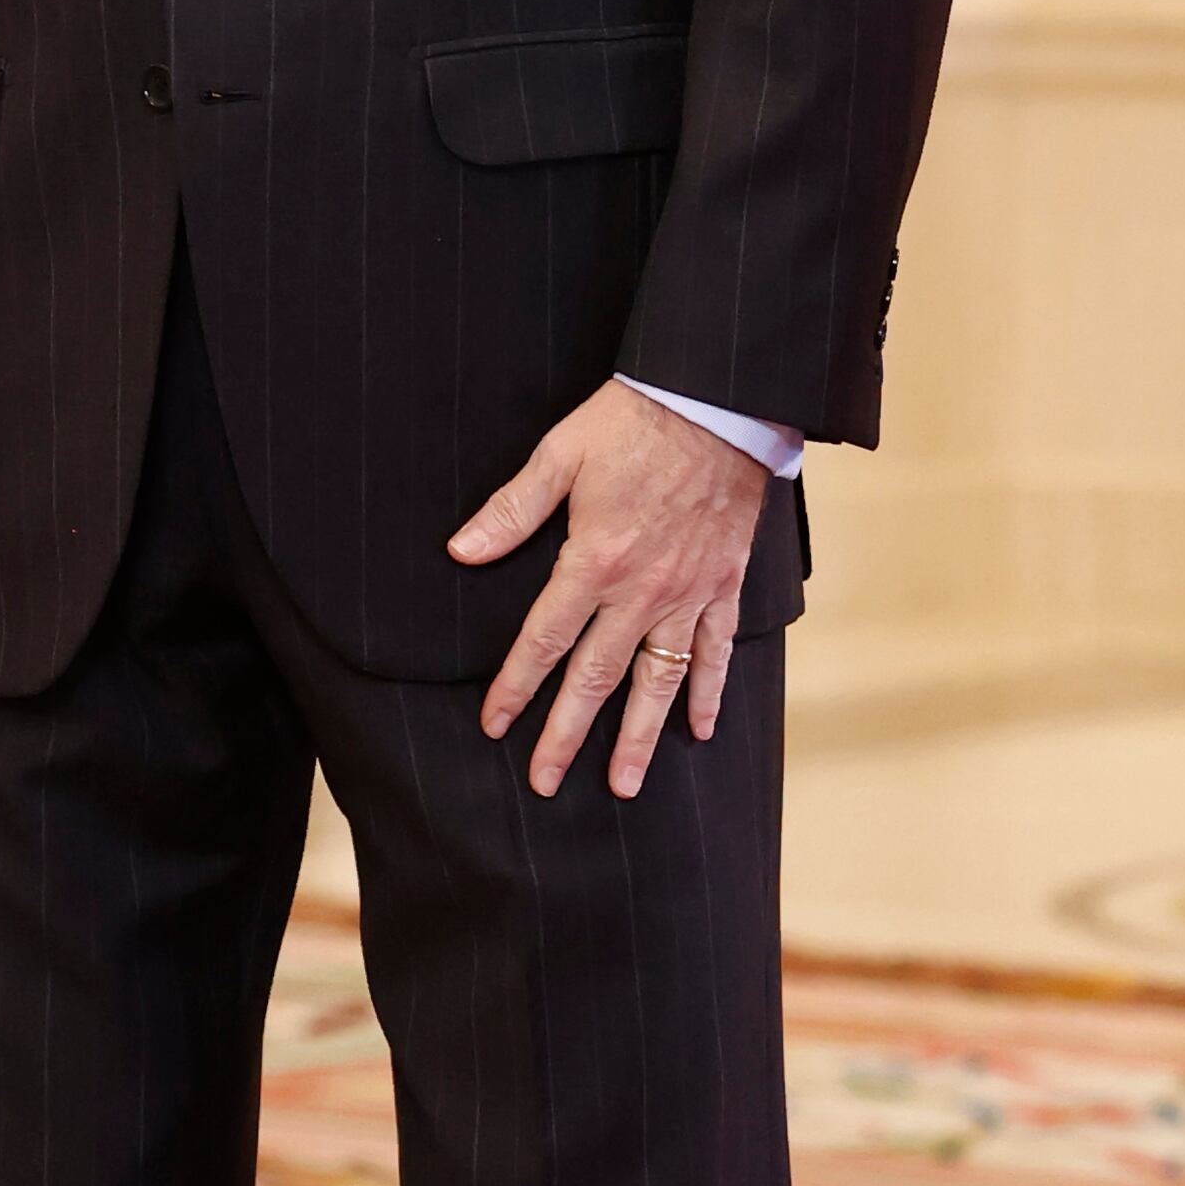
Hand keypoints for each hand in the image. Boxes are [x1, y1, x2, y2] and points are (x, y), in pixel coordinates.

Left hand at [451, 379, 766, 798]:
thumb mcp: (560, 455)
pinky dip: (709, 691)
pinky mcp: (723, 584)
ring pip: (659, 680)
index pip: (544, 641)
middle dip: (567, 735)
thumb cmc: (634, 423)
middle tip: (546, 782)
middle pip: (595, 679)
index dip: (515, 687)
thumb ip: (512, 510)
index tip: (494, 725)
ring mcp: (687, 593)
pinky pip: (716, 650)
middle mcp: (640, 592)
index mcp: (593, 562)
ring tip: (624, 784)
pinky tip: (701, 729)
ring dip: (640, 737)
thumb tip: (461, 551)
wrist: (717, 402)